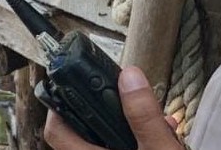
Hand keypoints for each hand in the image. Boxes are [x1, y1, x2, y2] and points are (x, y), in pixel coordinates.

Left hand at [43, 66, 185, 149]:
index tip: (72, 80)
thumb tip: (130, 77)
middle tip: (122, 93)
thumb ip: (144, 116)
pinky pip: (124, 146)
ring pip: (108, 139)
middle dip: (107, 108)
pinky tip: (165, 132)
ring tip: (154, 115)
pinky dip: (139, 136)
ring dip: (129, 122)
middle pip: (85, 128)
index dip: (59, 103)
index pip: (56, 130)